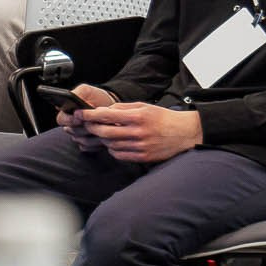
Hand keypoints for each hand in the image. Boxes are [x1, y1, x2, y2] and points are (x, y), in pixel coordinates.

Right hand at [54, 84, 118, 148]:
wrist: (111, 107)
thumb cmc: (97, 98)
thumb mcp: (87, 91)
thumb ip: (77, 93)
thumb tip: (70, 98)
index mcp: (67, 112)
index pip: (61, 119)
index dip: (70, 120)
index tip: (80, 118)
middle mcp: (70, 126)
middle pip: (71, 131)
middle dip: (83, 127)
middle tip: (94, 121)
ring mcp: (78, 136)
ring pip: (80, 140)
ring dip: (91, 134)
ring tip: (101, 126)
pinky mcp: (86, 145)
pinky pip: (87, 147)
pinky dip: (96, 142)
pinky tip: (103, 135)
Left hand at [82, 101, 202, 163]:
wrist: (184, 133)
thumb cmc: (163, 118)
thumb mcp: (144, 107)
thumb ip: (123, 108)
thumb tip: (104, 111)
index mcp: (138, 116)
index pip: (107, 115)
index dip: (90, 115)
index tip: (81, 113)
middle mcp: (138, 132)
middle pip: (105, 132)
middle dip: (92, 127)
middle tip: (87, 124)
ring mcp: (140, 146)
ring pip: (110, 144)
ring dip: (102, 138)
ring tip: (102, 132)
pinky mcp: (142, 157)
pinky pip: (119, 155)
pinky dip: (112, 149)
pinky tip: (114, 143)